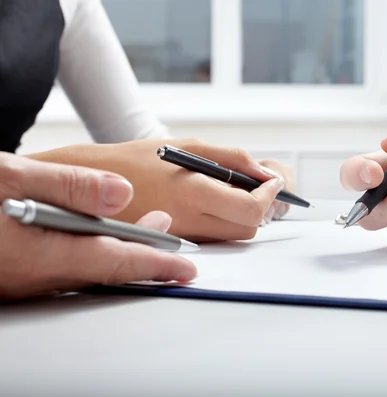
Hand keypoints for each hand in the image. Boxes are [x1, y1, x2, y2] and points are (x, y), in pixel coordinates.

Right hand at [0, 152, 195, 299]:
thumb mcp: (11, 177)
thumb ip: (70, 186)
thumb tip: (122, 192)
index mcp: (44, 254)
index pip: (118, 262)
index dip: (157, 264)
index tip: (186, 268)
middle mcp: (37, 274)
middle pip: (107, 267)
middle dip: (145, 253)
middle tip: (172, 236)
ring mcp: (25, 277)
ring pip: (87, 267)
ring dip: (119, 250)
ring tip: (146, 228)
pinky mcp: (16, 272)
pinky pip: (66, 266)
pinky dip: (91, 251)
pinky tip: (93, 235)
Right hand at [28, 139, 288, 241]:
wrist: (97, 181)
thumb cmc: (142, 158)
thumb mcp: (190, 146)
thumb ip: (233, 159)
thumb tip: (266, 174)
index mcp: (192, 192)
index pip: (251, 210)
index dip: (270, 196)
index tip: (272, 182)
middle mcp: (190, 221)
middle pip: (249, 229)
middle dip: (260, 207)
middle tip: (255, 185)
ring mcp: (185, 236)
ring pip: (234, 236)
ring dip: (244, 214)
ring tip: (231, 188)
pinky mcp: (180, 242)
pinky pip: (216, 237)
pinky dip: (225, 220)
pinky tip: (214, 199)